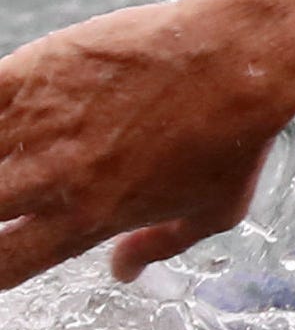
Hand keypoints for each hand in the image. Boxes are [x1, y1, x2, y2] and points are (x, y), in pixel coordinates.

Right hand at [0, 0, 294, 288]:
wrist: (237, 59)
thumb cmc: (236, 136)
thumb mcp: (216, 211)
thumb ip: (162, 244)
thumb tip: (124, 271)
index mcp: (86, 221)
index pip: (1, 267)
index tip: (3, 248)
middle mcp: (51, 180)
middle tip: (6, 195)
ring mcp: (38, 125)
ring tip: (6, 160)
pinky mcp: (36, 72)